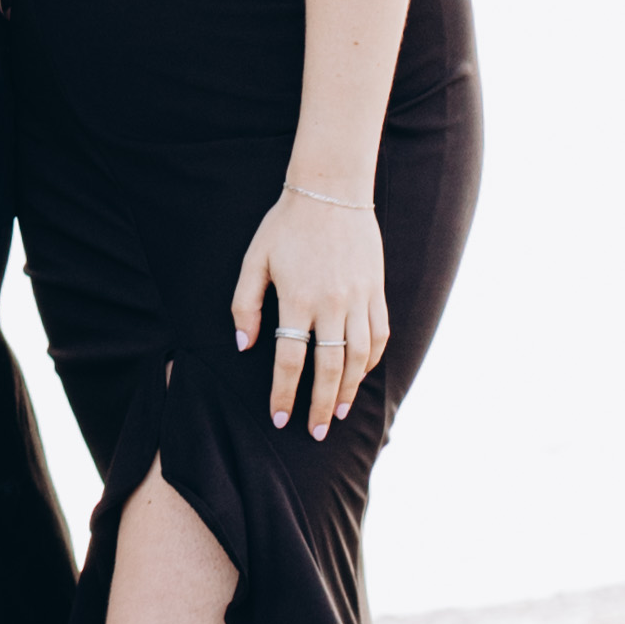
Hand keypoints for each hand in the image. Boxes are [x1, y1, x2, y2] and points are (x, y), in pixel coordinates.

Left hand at [231, 187, 390, 437]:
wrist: (331, 190)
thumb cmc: (285, 225)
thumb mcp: (254, 259)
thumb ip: (244, 304)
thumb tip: (243, 346)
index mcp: (297, 298)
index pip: (289, 359)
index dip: (284, 393)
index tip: (280, 418)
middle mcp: (332, 304)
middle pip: (328, 368)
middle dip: (320, 405)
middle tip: (315, 433)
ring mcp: (359, 298)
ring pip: (359, 357)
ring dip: (349, 389)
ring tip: (339, 413)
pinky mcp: (378, 291)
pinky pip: (380, 335)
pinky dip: (372, 361)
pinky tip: (360, 376)